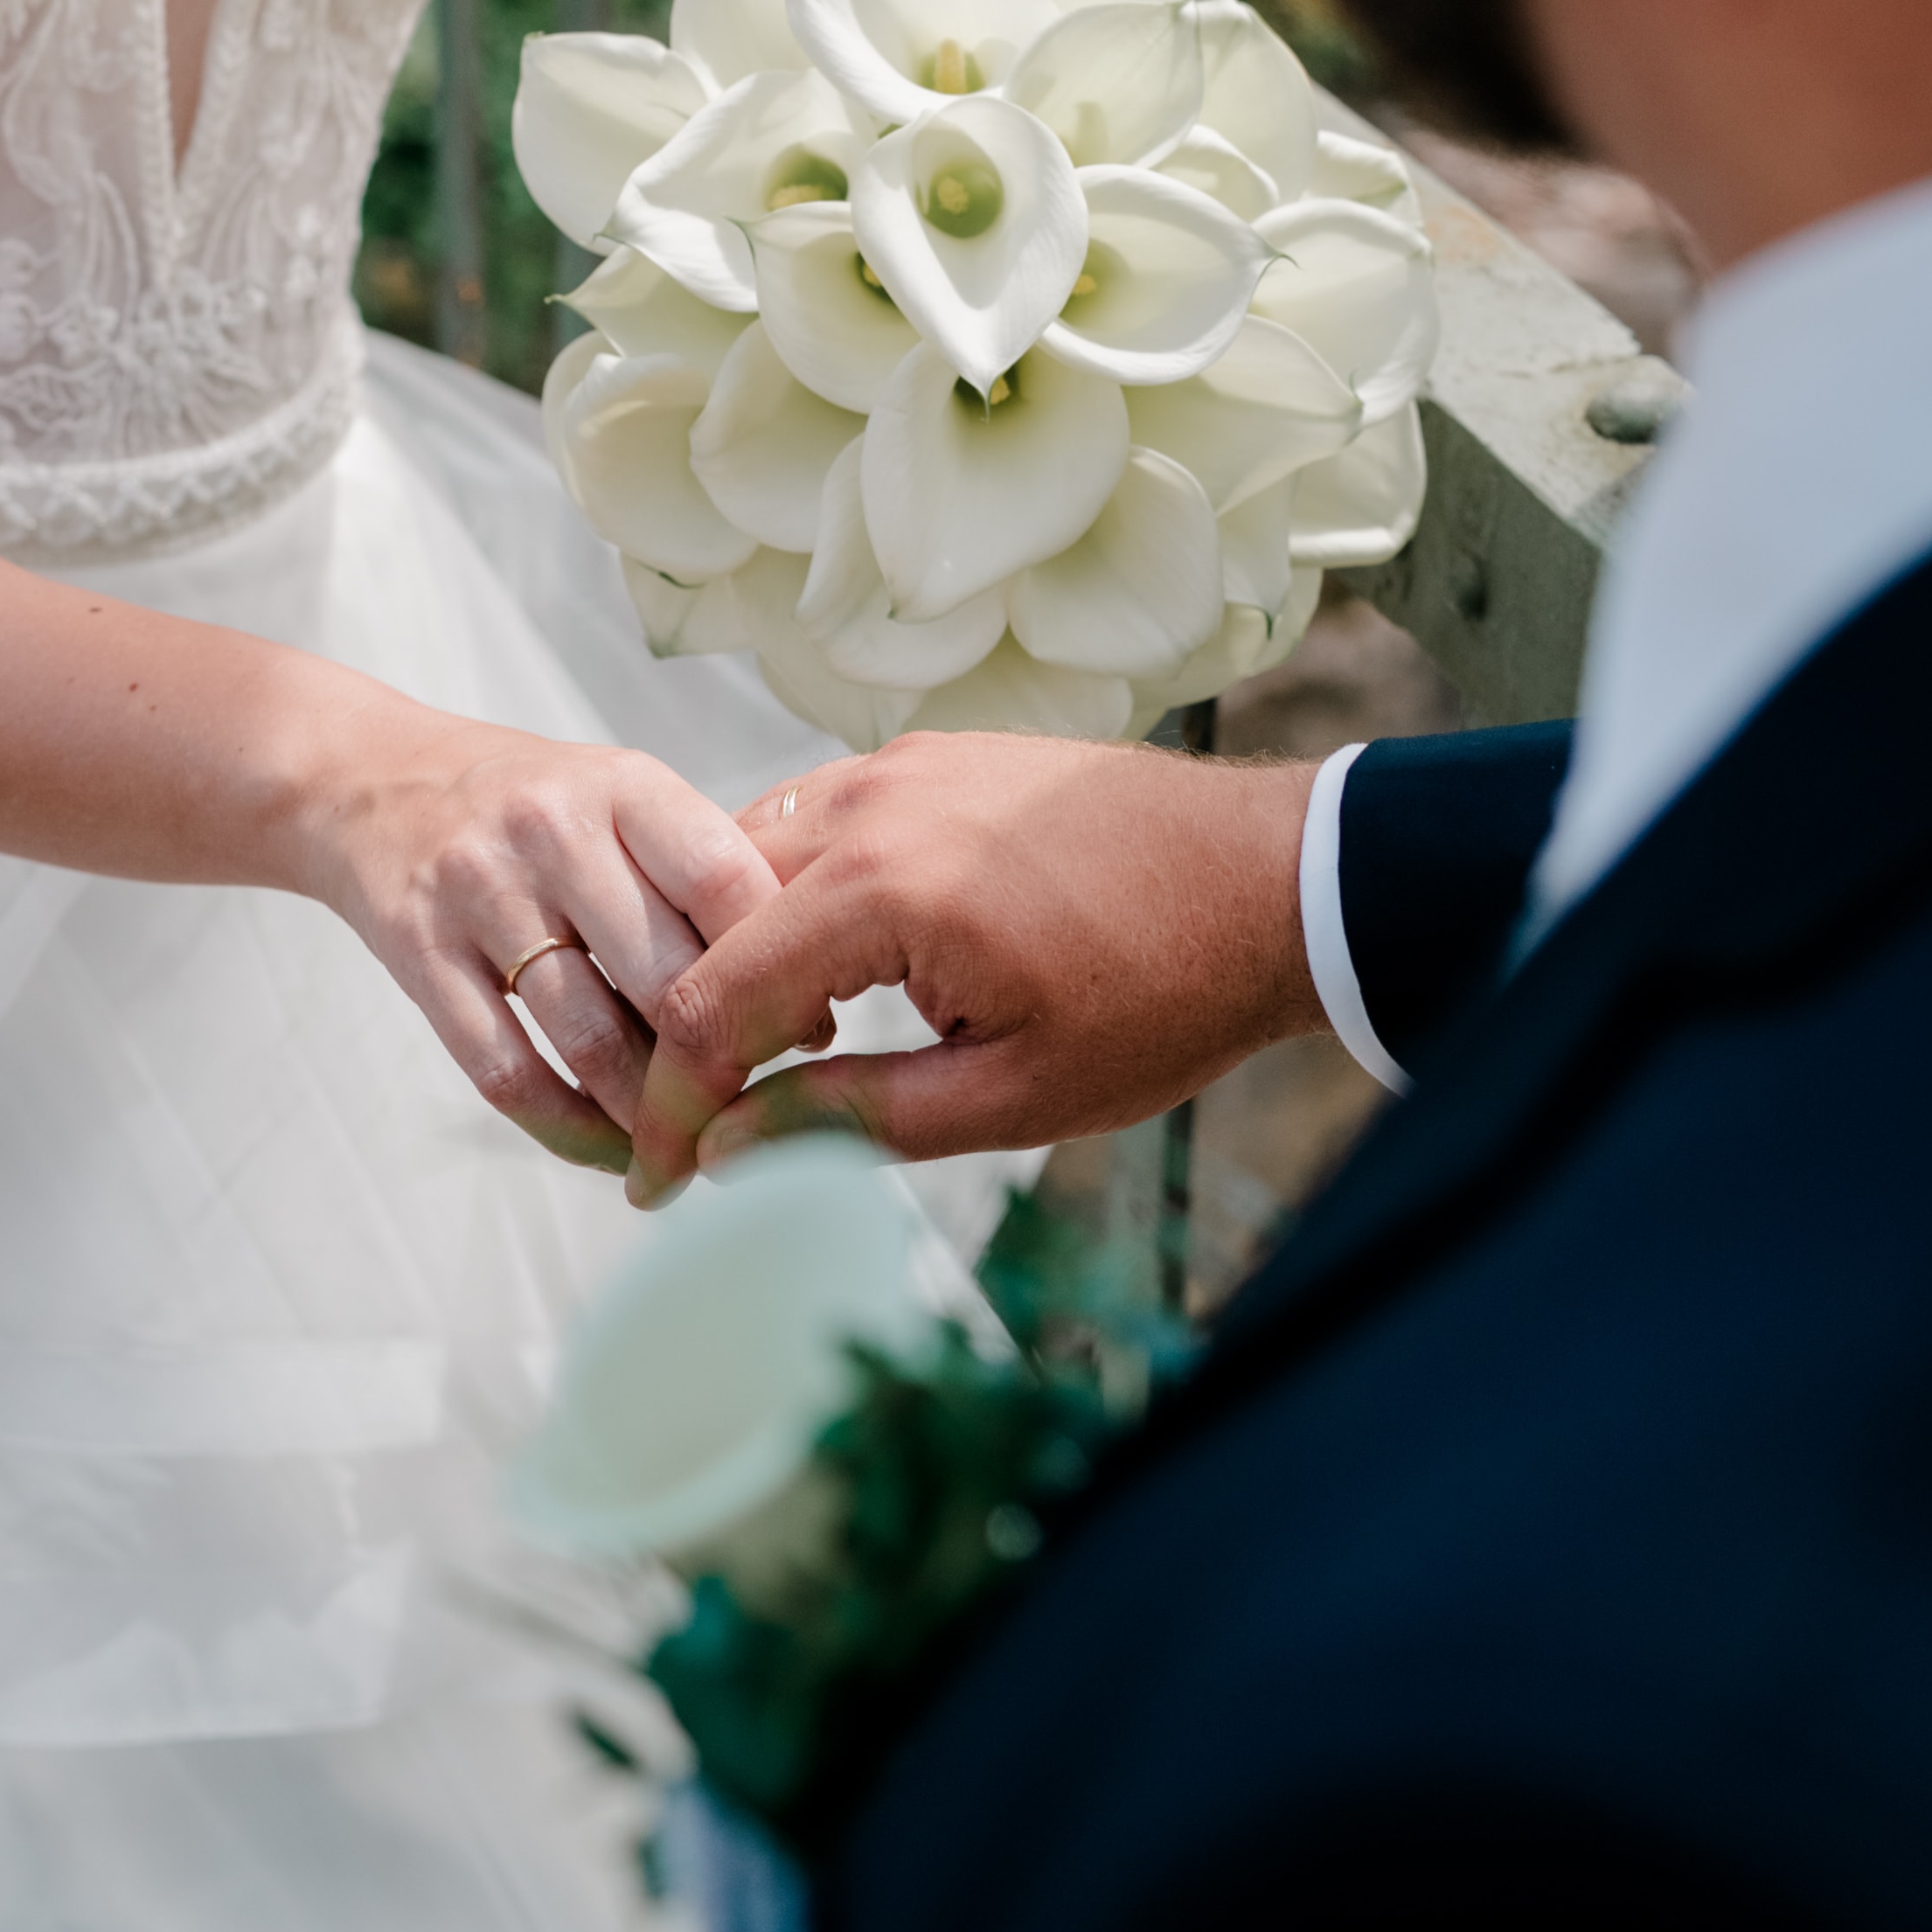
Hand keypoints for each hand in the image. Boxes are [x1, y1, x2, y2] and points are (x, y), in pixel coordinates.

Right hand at [294, 707, 781, 1177]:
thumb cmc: (529, 803)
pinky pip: (506, 1074)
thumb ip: (704, 878)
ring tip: (684, 1148)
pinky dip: (569, 1132)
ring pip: (589, 1040)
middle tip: (751, 1113)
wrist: (374, 780)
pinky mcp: (420, 953)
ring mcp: (479, 891)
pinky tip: (608, 1150)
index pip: (726, 880)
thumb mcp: (622, 797)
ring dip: (647, 1116)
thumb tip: (808, 1002)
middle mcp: (551, 829)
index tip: (805, 1030)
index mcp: (622, 784)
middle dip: (720, 1065)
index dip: (780, 967)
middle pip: (664, 977)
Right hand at [626, 732, 1326, 1195]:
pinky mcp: (928, 754)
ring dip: (742, 951)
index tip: (659, 1177)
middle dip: (693, 1023)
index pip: (714, 1000)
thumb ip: (852, 1117)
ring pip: (754, 857)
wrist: (1272, 880)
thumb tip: (731, 1146)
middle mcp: (869, 805)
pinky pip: (817, 820)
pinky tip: (838, 968)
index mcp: (882, 891)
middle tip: (705, 1121)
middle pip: (710, 915)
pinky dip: (797, 895)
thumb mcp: (1009, 1095)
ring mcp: (897, 765)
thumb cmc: (1163, 994)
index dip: (675, 1102)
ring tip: (772, 1054)